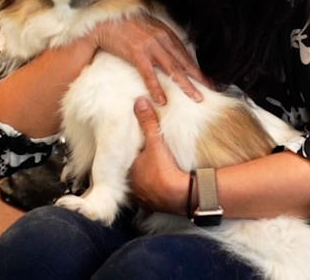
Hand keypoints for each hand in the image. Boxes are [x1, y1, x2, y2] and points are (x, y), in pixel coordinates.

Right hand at [91, 15, 207, 104]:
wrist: (104, 20)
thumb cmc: (124, 24)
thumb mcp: (148, 27)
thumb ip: (160, 38)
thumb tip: (170, 53)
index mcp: (165, 32)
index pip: (185, 53)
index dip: (197, 68)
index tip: (208, 80)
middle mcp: (161, 38)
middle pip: (184, 62)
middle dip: (199, 78)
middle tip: (210, 91)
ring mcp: (150, 46)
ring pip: (172, 69)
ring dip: (186, 84)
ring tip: (195, 98)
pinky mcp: (136, 53)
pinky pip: (148, 74)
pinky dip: (156, 88)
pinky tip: (162, 100)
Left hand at [128, 97, 189, 215]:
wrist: (185, 195)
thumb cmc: (166, 170)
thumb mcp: (156, 142)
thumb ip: (148, 123)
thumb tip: (140, 103)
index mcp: (128, 173)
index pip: (123, 161)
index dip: (128, 154)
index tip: (132, 149)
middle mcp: (134, 188)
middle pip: (132, 174)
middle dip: (137, 167)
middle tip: (143, 159)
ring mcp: (145, 199)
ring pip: (141, 186)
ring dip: (146, 179)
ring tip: (153, 171)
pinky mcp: (157, 206)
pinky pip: (152, 195)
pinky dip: (156, 189)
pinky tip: (163, 184)